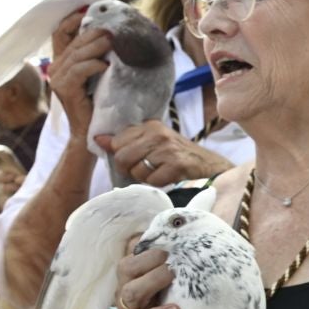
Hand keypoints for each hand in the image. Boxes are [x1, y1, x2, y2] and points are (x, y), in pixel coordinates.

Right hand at [48, 7, 109, 136]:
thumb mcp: (99, 74)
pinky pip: (79, 70)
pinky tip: (106, 65)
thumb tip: (114, 35)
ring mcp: (57, 79)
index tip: (89, 9)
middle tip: (112, 28)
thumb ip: (99, 56)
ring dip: (96, 46)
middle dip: (93, 32)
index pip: (61, 33)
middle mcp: (56, 68)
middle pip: (73, 42)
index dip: (72, 19)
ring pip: (77, 54)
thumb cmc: (99, 103)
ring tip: (112, 41)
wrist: (91, 132)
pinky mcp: (64, 90)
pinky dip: (93, 65)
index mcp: (62, 62)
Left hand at [99, 120, 232, 186]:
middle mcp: (157, 133)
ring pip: (135, 170)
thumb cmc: (179, 156)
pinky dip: (158, 183)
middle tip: (147, 169)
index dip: (122, 155)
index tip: (136, 159)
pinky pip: (151, 180)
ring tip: (159, 173)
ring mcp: (167, 148)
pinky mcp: (176, 164)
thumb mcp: (154, 142)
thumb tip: (97, 140)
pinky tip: (168, 177)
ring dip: (145, 177)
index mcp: (150, 125)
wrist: (211, 166)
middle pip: (121, 156)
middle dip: (130, 169)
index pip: (117, 141)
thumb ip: (127, 141)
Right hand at [114, 240, 179, 308]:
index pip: (133, 250)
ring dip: (151, 281)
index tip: (171, 238)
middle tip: (172, 258)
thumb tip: (209, 232)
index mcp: (136, 273)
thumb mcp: (175, 281)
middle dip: (150, 259)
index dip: (148, 242)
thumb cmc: (171, 304)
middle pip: (126, 268)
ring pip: (129, 293)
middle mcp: (128, 289)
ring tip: (171, 276)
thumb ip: (183, 261)